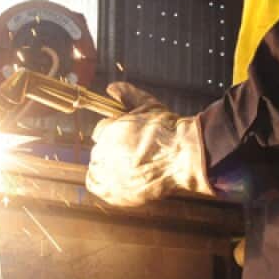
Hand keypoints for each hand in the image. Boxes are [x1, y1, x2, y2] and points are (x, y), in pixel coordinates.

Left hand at [86, 82, 212, 206]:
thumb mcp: (148, 105)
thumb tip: (112, 87)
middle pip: (98, 149)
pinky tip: (117, 180)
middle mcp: (104, 152)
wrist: (182, 157)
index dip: (112, 131)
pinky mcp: (113, 192)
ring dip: (106, 166)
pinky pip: (96, 186)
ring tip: (127, 166)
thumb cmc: (168, 131)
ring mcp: (108, 173)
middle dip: (111, 149)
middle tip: (130, 153)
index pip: (101, 130)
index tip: (125, 137)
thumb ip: (128, 95)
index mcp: (109, 130)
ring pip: (96, 167)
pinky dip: (102, 184)